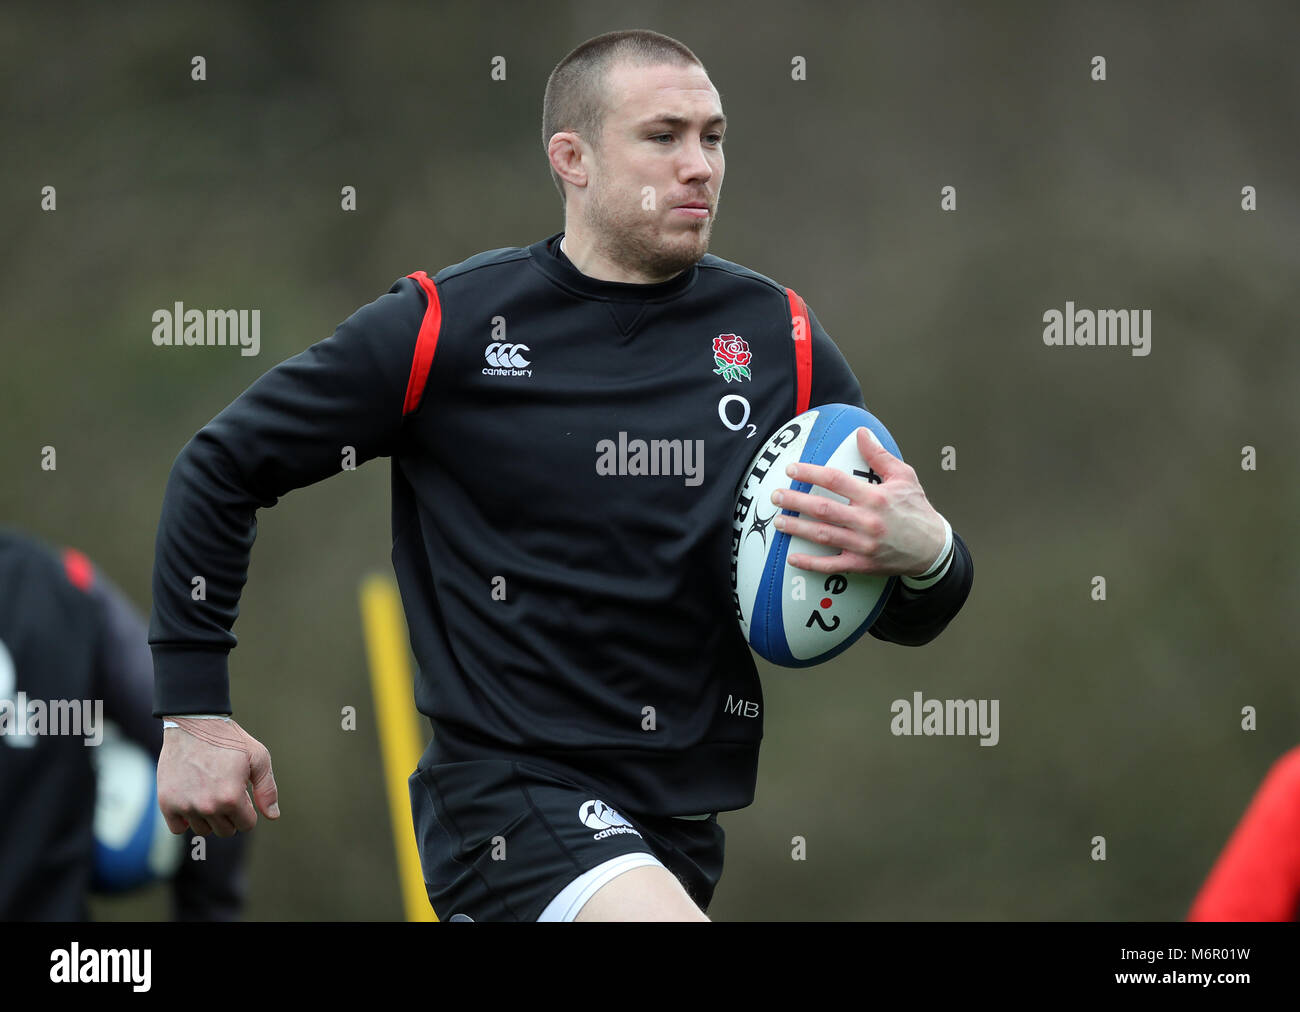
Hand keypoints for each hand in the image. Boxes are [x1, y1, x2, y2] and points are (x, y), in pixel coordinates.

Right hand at [157, 717, 279, 837]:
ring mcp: (185, 806)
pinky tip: (192, 800)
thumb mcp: (258, 758)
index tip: (241, 793)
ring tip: (209, 792)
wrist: (193, 723)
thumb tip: (272, 816)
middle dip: (230, 815)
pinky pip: (178, 828)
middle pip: (225, 831)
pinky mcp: (166, 803)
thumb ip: (267, 789)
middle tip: (225, 791)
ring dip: (208, 817)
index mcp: (231, 797)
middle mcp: (207, 806)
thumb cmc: (229, 739)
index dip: (247, 810)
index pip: (246, 824)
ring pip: (202, 830)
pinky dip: (185, 819)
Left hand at [771, 427, 944, 576]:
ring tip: (778, 521)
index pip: (835, 481)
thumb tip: (861, 432)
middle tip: (775, 495)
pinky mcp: (862, 564)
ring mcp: (863, 545)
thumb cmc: (916, 509)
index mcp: (875, 497)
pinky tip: (793, 557)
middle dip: (795, 501)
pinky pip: (832, 565)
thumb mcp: (904, 477)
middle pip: (823, 509)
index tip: (792, 469)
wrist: (933, 548)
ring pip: (823, 535)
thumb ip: (879, 455)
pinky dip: (811, 562)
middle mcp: (867, 521)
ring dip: (797, 528)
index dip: (810, 474)